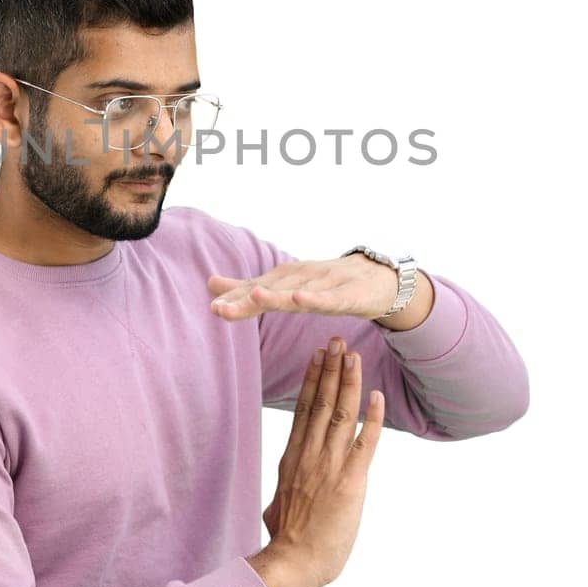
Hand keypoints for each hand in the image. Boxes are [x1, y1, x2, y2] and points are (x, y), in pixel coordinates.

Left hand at [207, 254, 397, 322]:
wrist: (377, 279)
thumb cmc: (327, 284)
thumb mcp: (285, 288)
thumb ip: (248, 288)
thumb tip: (210, 284)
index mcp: (285, 280)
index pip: (256, 290)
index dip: (235, 298)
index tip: (213, 307)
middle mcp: (302, 278)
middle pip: (272, 290)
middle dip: (246, 299)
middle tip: (220, 308)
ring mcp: (326, 284)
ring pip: (298, 292)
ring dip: (276, 295)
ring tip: (254, 298)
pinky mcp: (348, 295)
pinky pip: (330, 298)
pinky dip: (315, 298)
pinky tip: (299, 298)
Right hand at [259, 335, 385, 586]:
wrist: (294, 562)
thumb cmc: (286, 543)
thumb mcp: (276, 511)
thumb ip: (279, 500)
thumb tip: (272, 510)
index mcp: (292, 459)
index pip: (303, 410)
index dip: (312, 380)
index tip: (317, 357)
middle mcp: (309, 455)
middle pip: (320, 403)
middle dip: (329, 369)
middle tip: (335, 341)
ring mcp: (329, 465)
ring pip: (339, 414)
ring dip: (348, 383)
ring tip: (352, 355)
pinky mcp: (350, 481)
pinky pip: (364, 443)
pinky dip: (372, 419)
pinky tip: (377, 397)